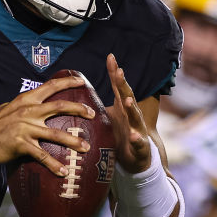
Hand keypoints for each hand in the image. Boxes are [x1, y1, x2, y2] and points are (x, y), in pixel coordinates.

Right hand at [0, 75, 93, 175]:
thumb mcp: (10, 106)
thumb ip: (25, 104)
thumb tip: (37, 103)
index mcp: (26, 100)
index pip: (51, 86)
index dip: (68, 82)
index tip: (82, 82)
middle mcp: (29, 111)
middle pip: (60, 107)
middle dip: (79, 110)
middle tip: (93, 114)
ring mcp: (26, 128)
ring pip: (56, 134)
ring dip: (73, 142)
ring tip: (86, 148)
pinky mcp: (22, 144)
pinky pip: (42, 156)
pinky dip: (54, 165)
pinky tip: (63, 172)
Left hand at [106, 54, 151, 173]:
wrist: (138, 159)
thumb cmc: (121, 134)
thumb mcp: (108, 118)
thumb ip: (95, 105)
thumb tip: (75, 92)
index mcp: (123, 108)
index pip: (119, 87)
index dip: (115, 73)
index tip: (110, 57)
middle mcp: (132, 116)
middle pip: (128, 97)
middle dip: (124, 84)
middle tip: (119, 71)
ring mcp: (138, 130)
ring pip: (135, 117)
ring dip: (132, 108)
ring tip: (127, 100)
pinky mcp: (141, 147)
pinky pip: (139, 142)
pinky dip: (137, 138)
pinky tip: (133, 135)